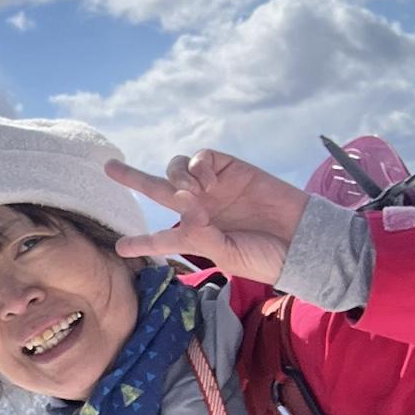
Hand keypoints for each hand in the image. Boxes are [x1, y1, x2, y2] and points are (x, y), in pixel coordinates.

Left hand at [105, 149, 310, 284]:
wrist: (306, 239)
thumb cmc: (267, 255)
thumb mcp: (228, 254)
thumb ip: (199, 238)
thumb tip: (181, 216)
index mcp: (197, 234)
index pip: (162, 235)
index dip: (142, 241)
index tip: (121, 248)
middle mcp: (200, 208)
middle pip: (158, 189)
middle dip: (133, 178)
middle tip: (109, 168)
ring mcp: (214, 187)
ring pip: (176, 170)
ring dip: (175, 178)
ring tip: (189, 193)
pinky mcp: (230, 169)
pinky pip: (202, 159)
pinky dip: (197, 167)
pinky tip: (206, 182)